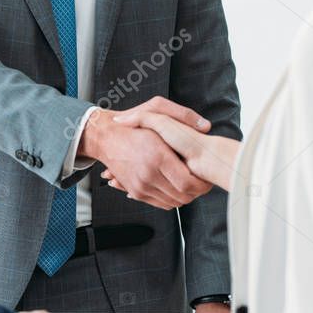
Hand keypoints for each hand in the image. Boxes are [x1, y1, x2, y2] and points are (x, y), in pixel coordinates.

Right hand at [79, 97, 212, 209]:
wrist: (105, 138)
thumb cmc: (131, 123)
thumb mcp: (156, 108)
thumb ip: (183, 115)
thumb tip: (205, 126)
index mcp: (157, 156)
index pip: (188, 183)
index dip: (202, 184)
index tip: (207, 178)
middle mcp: (148, 174)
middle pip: (183, 196)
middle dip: (197, 192)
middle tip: (203, 182)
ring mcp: (141, 185)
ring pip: (173, 202)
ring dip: (186, 196)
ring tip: (190, 183)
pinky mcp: (136, 191)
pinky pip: (161, 203)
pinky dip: (172, 199)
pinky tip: (176, 187)